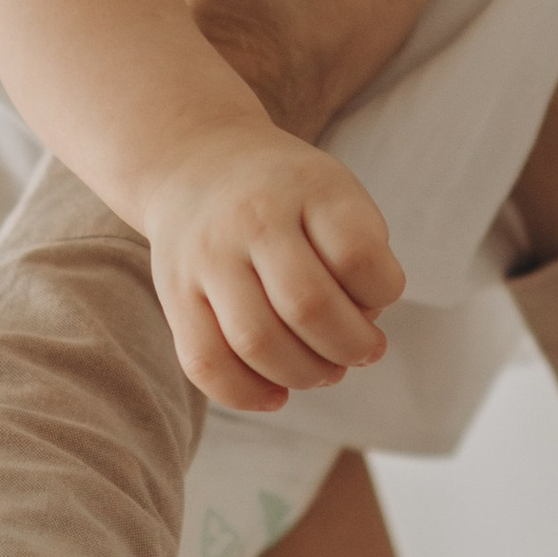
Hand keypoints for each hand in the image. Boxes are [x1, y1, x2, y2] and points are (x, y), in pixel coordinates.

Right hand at [147, 125, 405, 411]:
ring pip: (256, 342)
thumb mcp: (335, 192)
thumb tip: (359, 347)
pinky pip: (205, 363)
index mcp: (307, 188)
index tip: (377, 293)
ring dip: (305, 374)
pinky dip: (246, 394)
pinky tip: (276, 395)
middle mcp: (251, 220)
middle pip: (307, 307)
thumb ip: (360, 256)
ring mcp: (207, 258)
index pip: (358, 256)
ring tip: (324, 370)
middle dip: (349, 347)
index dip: (383, 291)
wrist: (194, 161)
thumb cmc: (287, 194)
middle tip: (360, 350)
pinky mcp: (174, 295)